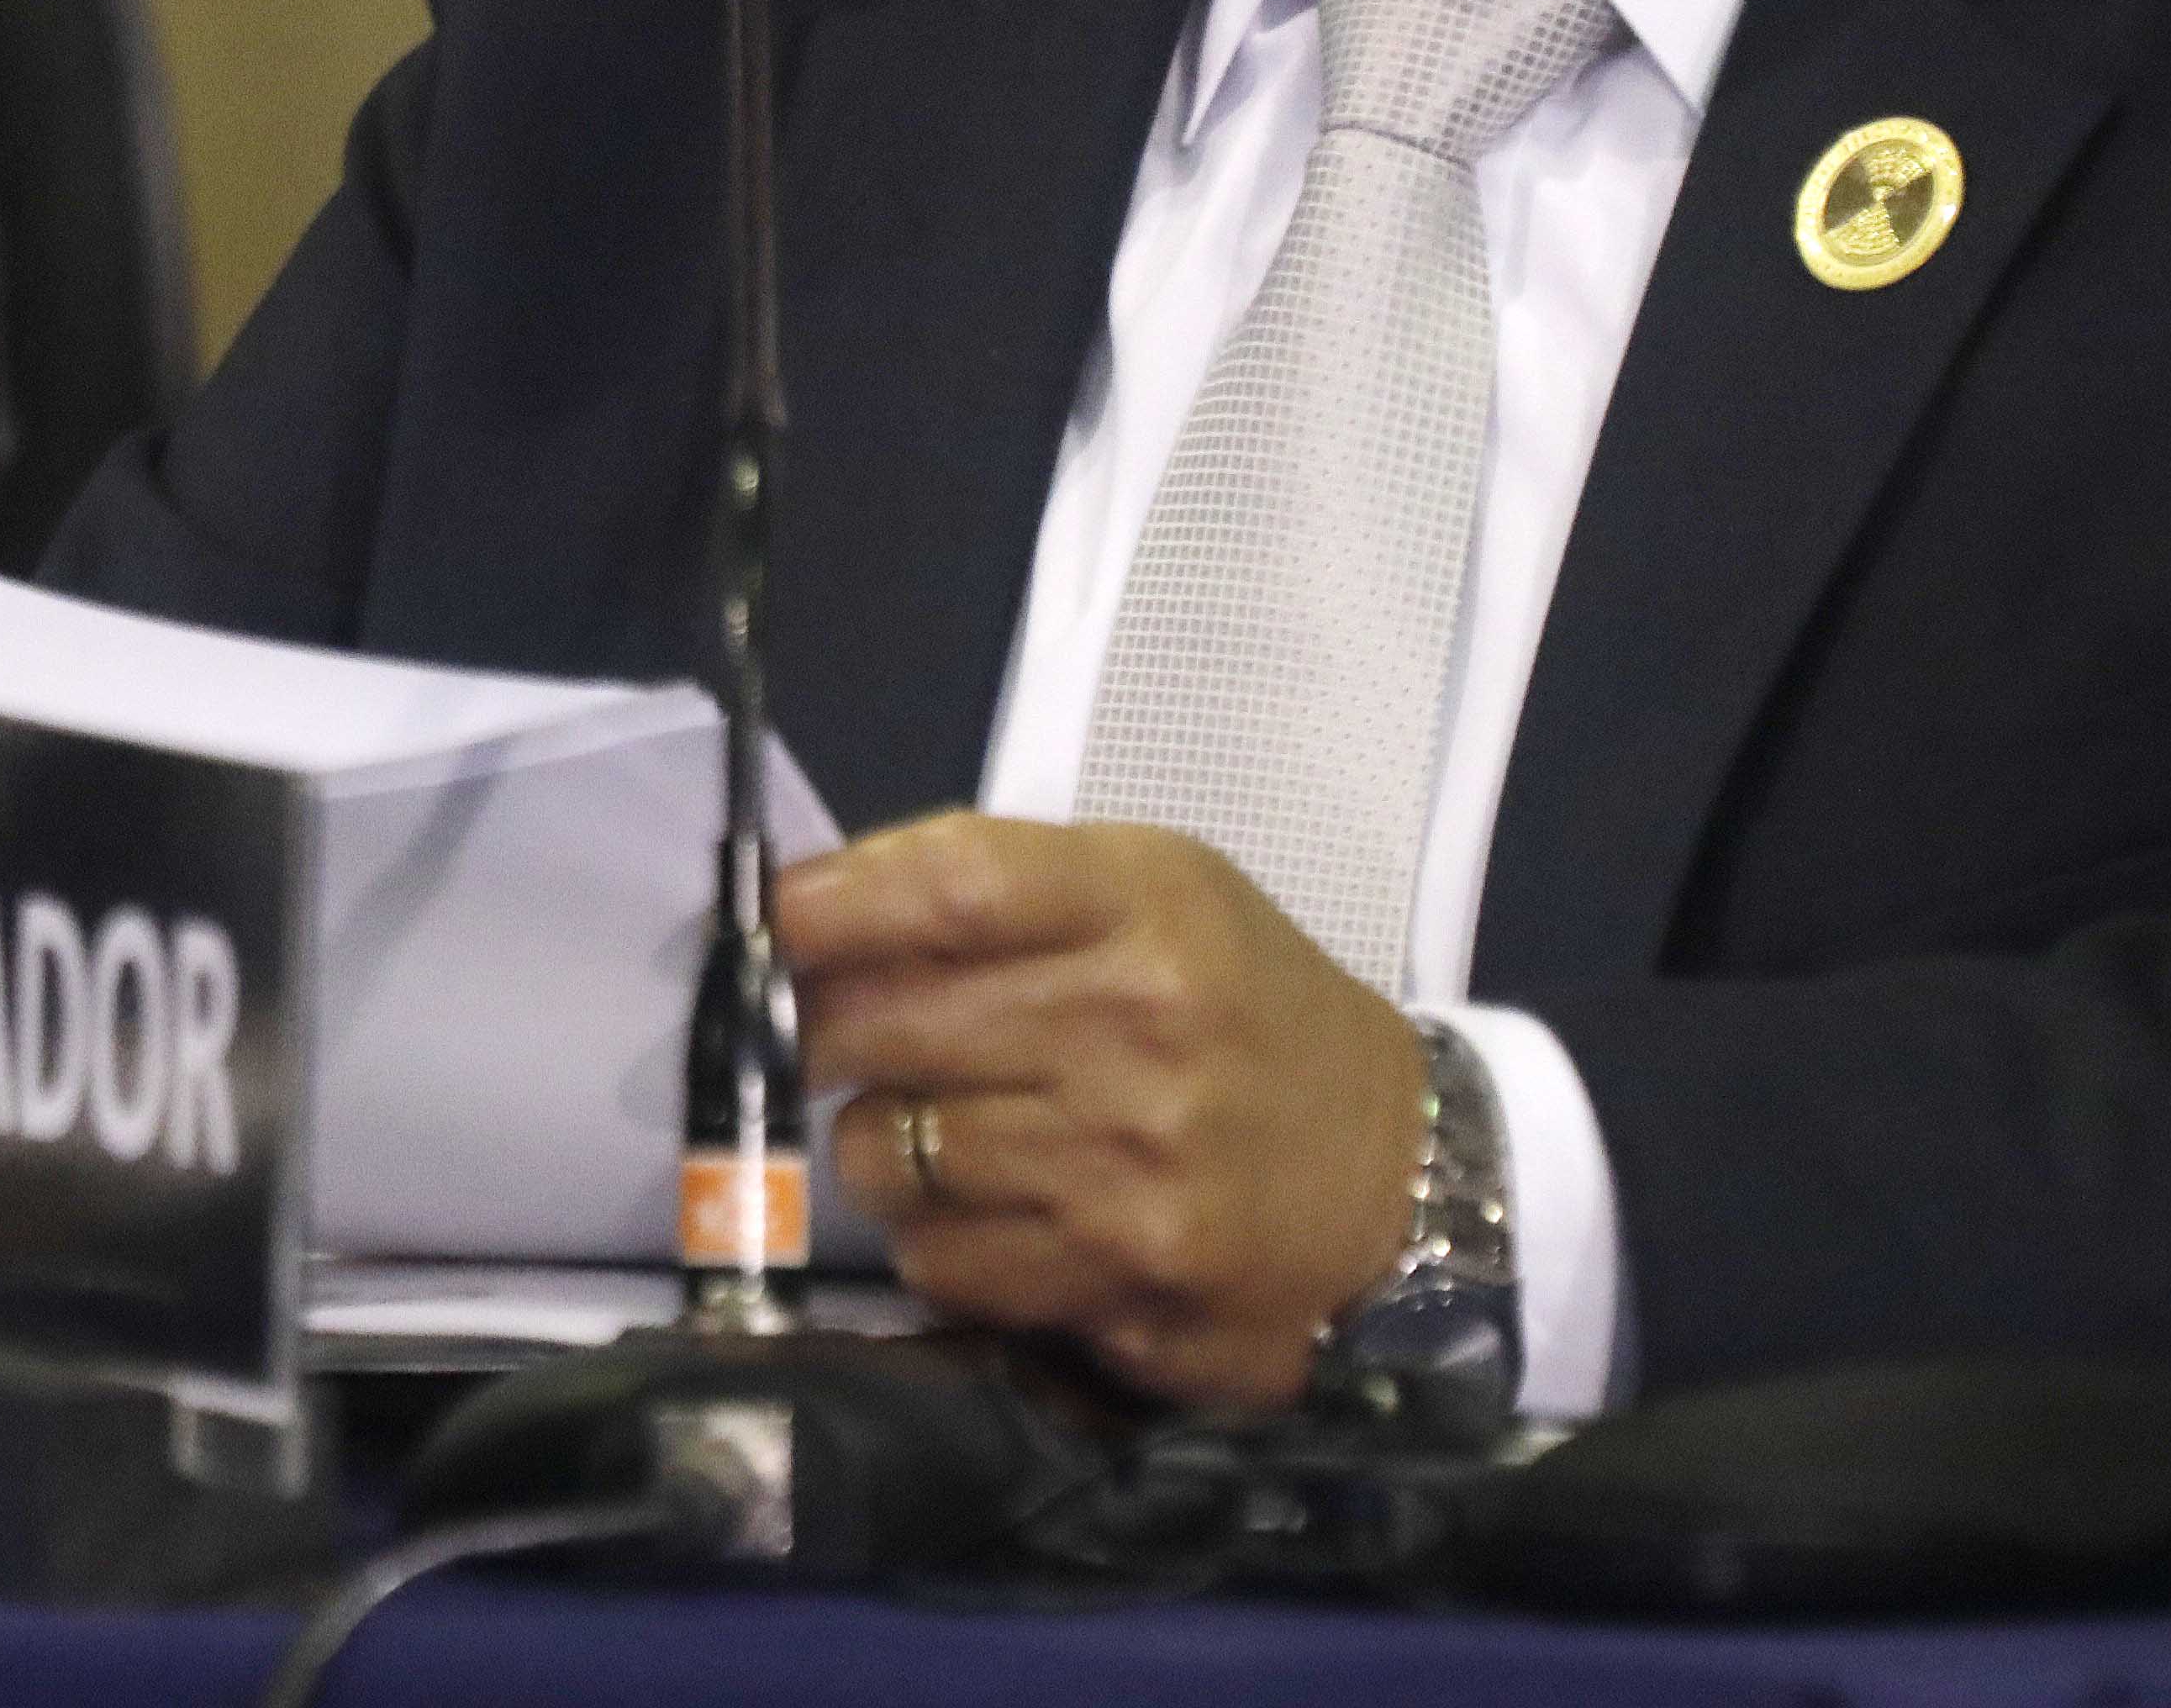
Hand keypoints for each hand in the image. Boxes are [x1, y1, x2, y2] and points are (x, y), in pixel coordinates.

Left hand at [781, 812, 1426, 1409]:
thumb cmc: (1245, 1009)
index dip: (828, 909)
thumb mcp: (1156, 895)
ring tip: (943, 1129)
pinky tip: (995, 1210)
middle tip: (838, 1040)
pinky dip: (939, 1238)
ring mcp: (1130, 1171)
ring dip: (883, 1143)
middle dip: (824, 1032)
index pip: (948, 888)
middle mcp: (1139, 1033)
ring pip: (887, 1153)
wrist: (1399, 1173)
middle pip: (883, 1024)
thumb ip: (994, 882)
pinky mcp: (1126, 1287)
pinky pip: (942, 1261)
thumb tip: (809, 905)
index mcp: (1148, 909)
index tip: (771, 927)